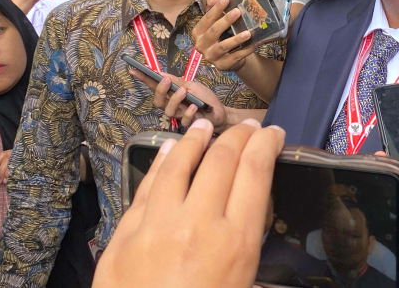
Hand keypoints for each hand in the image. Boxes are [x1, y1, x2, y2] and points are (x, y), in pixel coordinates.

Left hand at [92, 119, 285, 287]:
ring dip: (197, 140)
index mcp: (234, 242)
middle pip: (221, 160)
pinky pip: (147, 188)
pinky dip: (162, 163)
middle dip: (239, 137)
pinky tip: (170, 150)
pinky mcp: (124, 236)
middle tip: (249, 128)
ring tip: (206, 126)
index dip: (267, 145)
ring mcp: (156, 227)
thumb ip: (245, 244)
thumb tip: (247, 209)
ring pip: (179, 164)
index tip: (273, 134)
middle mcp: (197, 225)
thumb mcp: (242, 284)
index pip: (255, 172)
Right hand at [129, 69, 226, 130]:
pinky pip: (184, 120)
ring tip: (184, 91)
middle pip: (158, 101)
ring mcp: (179, 115)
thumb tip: (160, 73)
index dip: (144, 79)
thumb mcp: (192, 85)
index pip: (154, 87)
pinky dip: (189, 112)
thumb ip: (177, 82)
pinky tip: (194, 106)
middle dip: (160, 90)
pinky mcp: (189, 123)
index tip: (134, 70)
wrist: (220, 111)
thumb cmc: (204, 97)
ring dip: (175, 99)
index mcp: (170, 94)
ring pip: (169, 111)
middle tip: (167, 80)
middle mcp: (171, 105)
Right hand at [193, 0, 256, 72]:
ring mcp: (211, 57)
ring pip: (224, 46)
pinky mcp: (222, 65)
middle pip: (214, 31)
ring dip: (236, 39)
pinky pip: (235, 57)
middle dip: (226, 21)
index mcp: (198, 32)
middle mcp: (201, 45)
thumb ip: (214, 8)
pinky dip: (246, 50)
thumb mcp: (217, 21)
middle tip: (238, 11)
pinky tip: (254, 44)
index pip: (206, 19)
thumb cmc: (223, 35)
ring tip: (248, 32)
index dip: (216, 8)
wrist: (230, 57)